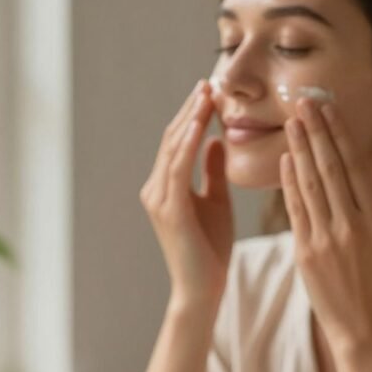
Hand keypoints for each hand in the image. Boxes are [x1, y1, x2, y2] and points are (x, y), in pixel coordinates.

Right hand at [139, 80, 233, 307]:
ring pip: (173, 148)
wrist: (202, 289)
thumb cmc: (211, 252)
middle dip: (191, 109)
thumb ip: (213, 171)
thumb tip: (216, 139)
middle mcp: (155, 190)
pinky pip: (178, 166)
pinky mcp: (169, 209)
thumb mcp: (216, 201)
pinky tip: (203, 122)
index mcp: (165, 188)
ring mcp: (159, 199)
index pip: (177, 142)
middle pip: (172, 139)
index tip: (210, 91)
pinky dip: (189, 142)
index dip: (192, 115)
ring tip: (207, 94)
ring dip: (190, 118)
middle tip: (209, 82)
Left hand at [280, 97, 371, 353]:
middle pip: (329, 168)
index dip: (339, 133)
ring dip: (299, 149)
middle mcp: (352, 225)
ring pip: (310, 185)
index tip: (328, 107)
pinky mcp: (306, 255)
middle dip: (316, 131)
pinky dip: (290, 184)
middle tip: (302, 102)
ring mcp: (326, 240)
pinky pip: (297, 212)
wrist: (364, 331)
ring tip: (291, 122)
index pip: (354, 165)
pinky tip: (286, 160)